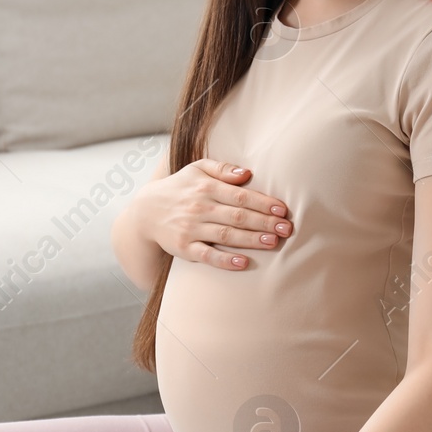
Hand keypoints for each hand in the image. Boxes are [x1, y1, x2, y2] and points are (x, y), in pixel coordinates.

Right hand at [138, 158, 294, 270]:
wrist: (145, 211)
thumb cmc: (180, 187)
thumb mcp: (197, 169)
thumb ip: (222, 168)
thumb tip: (247, 173)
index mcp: (205, 187)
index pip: (240, 195)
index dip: (262, 203)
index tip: (282, 210)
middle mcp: (199, 207)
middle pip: (237, 215)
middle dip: (263, 222)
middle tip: (286, 228)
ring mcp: (191, 229)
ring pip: (225, 235)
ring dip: (250, 239)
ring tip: (272, 242)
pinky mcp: (184, 248)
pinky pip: (206, 255)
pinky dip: (224, 260)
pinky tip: (243, 262)